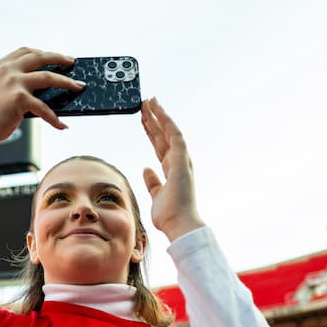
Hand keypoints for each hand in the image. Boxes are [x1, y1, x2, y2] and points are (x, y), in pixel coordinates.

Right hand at [0, 47, 84, 140]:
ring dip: (67, 82)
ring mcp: (13, 82)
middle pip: (40, 57)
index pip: (26, 51)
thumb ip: (15, 82)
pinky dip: (54, 119)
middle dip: (60, 58)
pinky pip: (44, 107)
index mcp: (1, 65)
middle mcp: (7, 70)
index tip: (55, 56)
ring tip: (78, 87)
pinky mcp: (19, 99)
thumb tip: (44, 87)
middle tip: (73, 63)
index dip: (43, 52)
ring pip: (48, 77)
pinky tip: (62, 125)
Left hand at [141, 98, 204, 241]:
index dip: (152, 133)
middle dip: (154, 120)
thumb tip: (145, 169)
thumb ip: (152, 182)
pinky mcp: (182, 160)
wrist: (179, 225)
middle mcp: (178, 163)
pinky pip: (175, 135)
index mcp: (172, 171)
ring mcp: (182, 161)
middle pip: (163, 137)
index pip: (160, 147)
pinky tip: (159, 110)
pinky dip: (167, 122)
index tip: (144, 121)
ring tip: (149, 101)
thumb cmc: (170, 216)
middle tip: (144, 105)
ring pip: (169, 132)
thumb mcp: (156, 196)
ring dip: (159, 116)